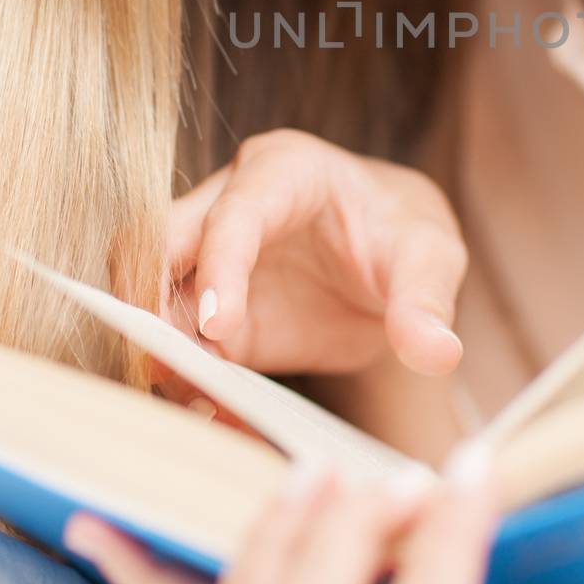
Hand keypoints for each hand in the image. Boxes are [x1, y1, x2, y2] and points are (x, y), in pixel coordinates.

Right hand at [161, 128, 467, 378]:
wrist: (394, 262)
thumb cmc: (405, 235)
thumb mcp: (431, 257)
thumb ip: (426, 301)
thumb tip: (436, 352)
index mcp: (283, 170)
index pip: (234, 213)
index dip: (219, 266)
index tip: (217, 326)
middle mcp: (228, 204)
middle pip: (155, 240)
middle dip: (150, 298)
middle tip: (171, 364)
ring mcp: (209, 261)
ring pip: (148, 293)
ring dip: (158, 347)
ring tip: (196, 399)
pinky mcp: (207, 315)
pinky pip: (173, 343)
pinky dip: (181, 377)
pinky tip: (211, 413)